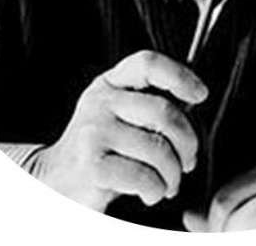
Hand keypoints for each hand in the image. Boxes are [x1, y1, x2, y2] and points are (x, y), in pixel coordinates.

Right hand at [35, 50, 207, 211]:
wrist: (54, 180)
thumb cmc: (100, 147)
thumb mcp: (118, 113)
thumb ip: (149, 102)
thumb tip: (194, 99)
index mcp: (111, 82)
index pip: (148, 63)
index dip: (180, 75)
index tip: (200, 94)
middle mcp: (101, 102)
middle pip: (164, 111)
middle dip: (187, 142)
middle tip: (188, 160)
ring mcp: (94, 132)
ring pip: (158, 149)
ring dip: (173, 173)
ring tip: (168, 182)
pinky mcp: (92, 165)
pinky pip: (144, 176)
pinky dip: (156, 189)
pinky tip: (151, 192)